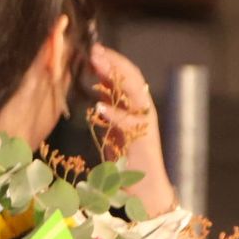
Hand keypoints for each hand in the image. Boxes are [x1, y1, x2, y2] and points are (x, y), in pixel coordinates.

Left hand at [88, 44, 176, 218]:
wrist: (145, 190)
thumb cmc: (127, 159)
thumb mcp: (114, 128)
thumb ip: (110, 107)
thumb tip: (97, 86)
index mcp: (137, 106)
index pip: (127, 75)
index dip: (112, 60)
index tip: (93, 49)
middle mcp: (144, 110)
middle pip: (131, 78)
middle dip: (113, 62)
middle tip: (94, 49)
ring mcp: (145, 124)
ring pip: (135, 94)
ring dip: (114, 77)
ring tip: (97, 64)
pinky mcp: (142, 141)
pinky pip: (129, 124)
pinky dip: (115, 114)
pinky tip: (100, 107)